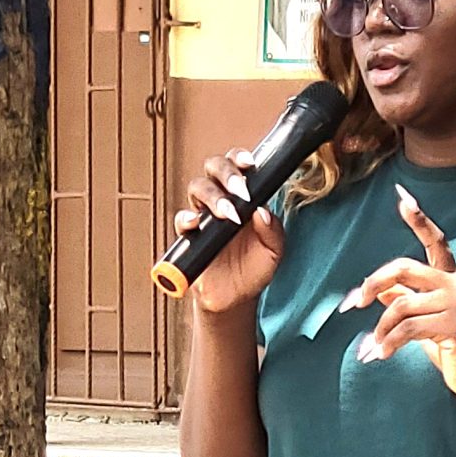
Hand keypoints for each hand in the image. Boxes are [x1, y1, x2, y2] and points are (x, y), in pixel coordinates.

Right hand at [175, 150, 284, 316]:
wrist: (236, 298)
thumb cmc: (254, 268)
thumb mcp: (274, 251)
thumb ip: (273, 231)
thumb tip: (262, 211)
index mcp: (243, 196)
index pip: (238, 165)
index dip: (241, 159)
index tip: (250, 164)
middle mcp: (221, 199)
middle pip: (214, 167)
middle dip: (226, 172)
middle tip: (239, 190)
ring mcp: (203, 216)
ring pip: (197, 187)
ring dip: (212, 196)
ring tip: (227, 214)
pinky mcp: (189, 236)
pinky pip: (181, 219)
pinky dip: (186, 218)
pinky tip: (196, 224)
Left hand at [342, 186, 455, 401]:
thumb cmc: (454, 347)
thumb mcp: (426, 321)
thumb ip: (405, 300)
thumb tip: (377, 290)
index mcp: (448, 278)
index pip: (435, 241)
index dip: (419, 219)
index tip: (403, 196)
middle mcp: (453, 284)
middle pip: (404, 267)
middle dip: (374, 282)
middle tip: (356, 302)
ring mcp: (455, 303)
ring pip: (400, 305)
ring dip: (381, 328)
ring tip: (375, 347)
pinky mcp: (453, 325)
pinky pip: (408, 328)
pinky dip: (389, 342)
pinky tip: (383, 354)